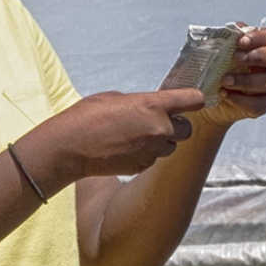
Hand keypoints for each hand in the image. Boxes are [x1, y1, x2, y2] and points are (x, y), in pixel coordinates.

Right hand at [49, 88, 203, 177]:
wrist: (70, 147)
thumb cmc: (87, 117)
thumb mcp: (116, 98)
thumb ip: (141, 103)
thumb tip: (150, 109)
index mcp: (153, 105)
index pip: (194, 100)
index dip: (194, 100)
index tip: (192, 101)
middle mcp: (159, 129)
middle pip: (188, 129)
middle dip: (177, 125)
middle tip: (159, 122)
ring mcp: (152, 151)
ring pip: (170, 147)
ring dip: (161, 142)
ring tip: (136, 136)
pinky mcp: (143, 167)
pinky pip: (153, 159)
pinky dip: (145, 154)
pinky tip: (125, 149)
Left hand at [195, 25, 265, 128]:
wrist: (205, 96)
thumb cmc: (213, 67)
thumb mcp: (213, 50)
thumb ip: (224, 37)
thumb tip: (234, 28)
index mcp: (263, 47)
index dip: (259, 37)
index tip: (240, 42)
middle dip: (261, 56)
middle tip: (236, 59)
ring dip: (248, 80)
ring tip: (224, 80)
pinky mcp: (263, 105)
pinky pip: (260, 103)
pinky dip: (241, 99)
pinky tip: (225, 93)